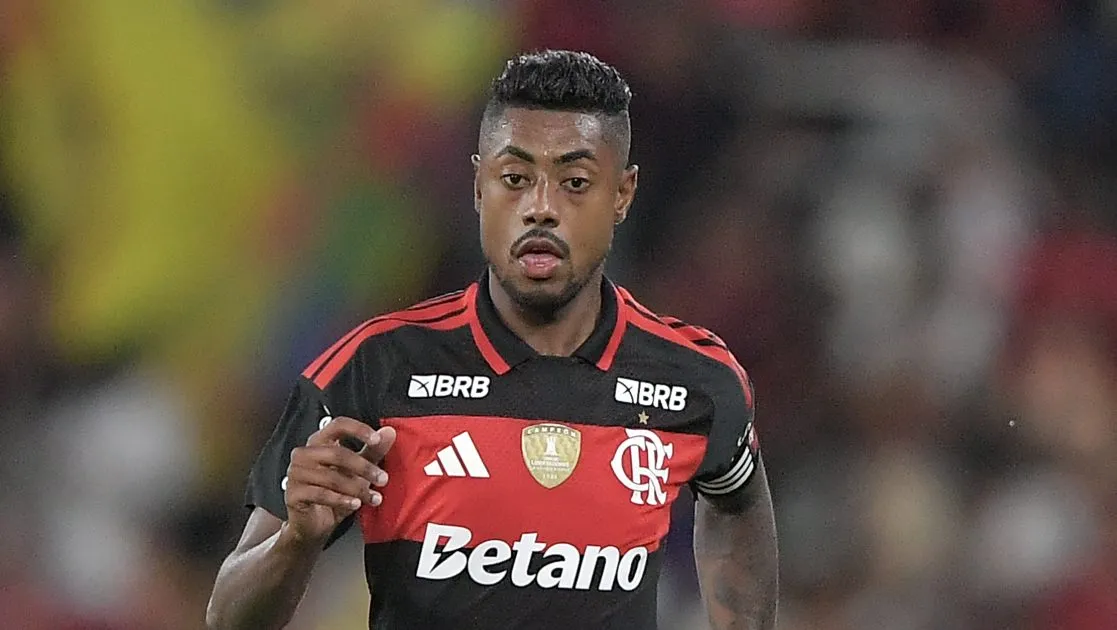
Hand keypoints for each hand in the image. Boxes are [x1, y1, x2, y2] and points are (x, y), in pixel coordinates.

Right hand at [282, 416, 395, 546]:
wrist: (314, 524)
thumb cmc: (335, 493)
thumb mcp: (358, 472)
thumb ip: (372, 451)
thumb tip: (389, 432)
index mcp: (319, 442)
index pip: (338, 425)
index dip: (358, 429)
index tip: (377, 439)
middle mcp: (304, 454)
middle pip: (337, 453)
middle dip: (364, 467)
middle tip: (383, 479)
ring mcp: (296, 474)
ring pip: (331, 477)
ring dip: (357, 489)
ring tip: (374, 497)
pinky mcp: (293, 494)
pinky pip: (321, 494)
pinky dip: (342, 500)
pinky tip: (356, 505)